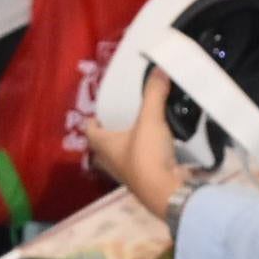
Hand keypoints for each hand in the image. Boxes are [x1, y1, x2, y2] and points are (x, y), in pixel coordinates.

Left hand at [82, 70, 189, 217]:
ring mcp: (128, 175)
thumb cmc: (147, 155)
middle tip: (117, 122)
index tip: (96, 113)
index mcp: (105, 146)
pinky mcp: (146, 181)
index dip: (91, 122)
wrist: (168, 191)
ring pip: (121, 158)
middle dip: (107, 136)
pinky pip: (141, 165)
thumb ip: (154, 93)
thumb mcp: (150, 119)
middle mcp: (112, 163)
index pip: (90, 132)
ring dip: (126, 147)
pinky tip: (157, 147)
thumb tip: (158, 68)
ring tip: (137, 132)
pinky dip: (145, 156)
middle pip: (103, 148)